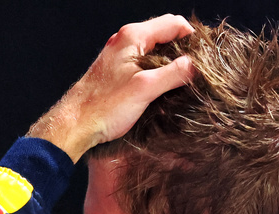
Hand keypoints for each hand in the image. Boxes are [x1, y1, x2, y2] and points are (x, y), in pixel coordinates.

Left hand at [28, 15, 194, 162]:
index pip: (173, 23)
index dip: (192, 38)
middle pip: (164, 34)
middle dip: (183, 49)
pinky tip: (164, 87)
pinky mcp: (116, 71)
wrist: (73, 125)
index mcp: (133, 37)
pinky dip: (157, 70)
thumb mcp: (145, 89)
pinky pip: (144, 63)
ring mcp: (119, 55)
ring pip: (155, 50)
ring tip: (185, 79)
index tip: (205, 57)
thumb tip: (198, 66)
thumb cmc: (103, 107)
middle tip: (198, 69)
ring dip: (171, 61)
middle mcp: (125, 40)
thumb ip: (174, 73)